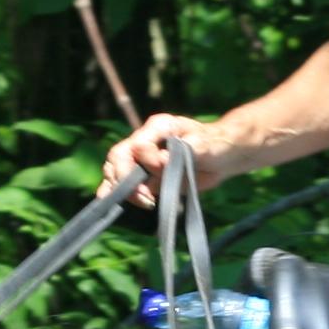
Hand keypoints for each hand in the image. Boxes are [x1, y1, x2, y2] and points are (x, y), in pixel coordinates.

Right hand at [99, 112, 224, 208]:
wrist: (222, 157)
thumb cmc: (214, 144)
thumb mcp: (203, 145)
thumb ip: (183, 151)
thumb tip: (161, 161)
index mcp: (157, 127)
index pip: (138, 145)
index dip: (148, 162)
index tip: (164, 171)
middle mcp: (145, 140)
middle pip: (119, 156)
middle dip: (126, 179)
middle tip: (146, 198)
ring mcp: (142, 158)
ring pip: (115, 169)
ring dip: (119, 187)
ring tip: (135, 201)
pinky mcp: (144, 175)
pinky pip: (122, 182)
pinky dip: (112, 191)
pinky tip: (106, 201)